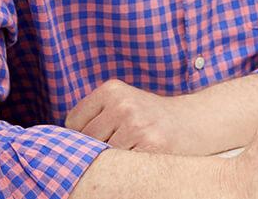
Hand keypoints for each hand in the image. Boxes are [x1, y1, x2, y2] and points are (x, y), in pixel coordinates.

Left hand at [65, 79, 223, 154]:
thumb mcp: (124, 102)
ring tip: (132, 150)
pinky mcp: (151, 145)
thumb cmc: (152, 116)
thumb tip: (62, 143)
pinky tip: (141, 158)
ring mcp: (137, 125)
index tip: (102, 136)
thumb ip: (96, 116)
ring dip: (114, 160)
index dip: (83, 135)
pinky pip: (123, 165)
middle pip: (87, 141)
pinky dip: (128, 167)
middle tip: (119, 145)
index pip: (73, 122)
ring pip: (103, 155)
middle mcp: (123, 104)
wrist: (195, 120)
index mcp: (112, 90)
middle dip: (98, 148)